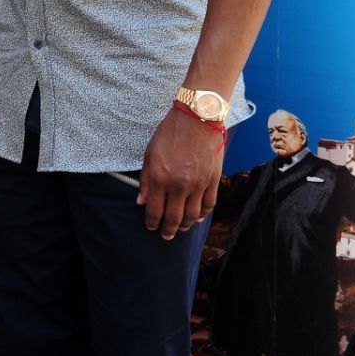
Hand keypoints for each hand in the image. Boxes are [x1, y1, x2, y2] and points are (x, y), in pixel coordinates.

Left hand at [137, 107, 223, 239]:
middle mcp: (179, 185)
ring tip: (180, 229)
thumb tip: (142, 202)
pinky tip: (197, 217)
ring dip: (185, 225)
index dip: (152, 222)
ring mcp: (198, 185)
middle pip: (174, 217)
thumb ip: (146, 181)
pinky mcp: (213, 181)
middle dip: (168, 230)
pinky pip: (209, 204)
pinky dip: (203, 214)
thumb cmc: (169, 134)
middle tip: (165, 235)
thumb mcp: (150, 154)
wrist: (196, 120)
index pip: (155, 210)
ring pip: (192, 215)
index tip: (151, 227)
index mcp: (160, 178)